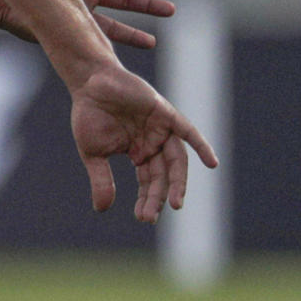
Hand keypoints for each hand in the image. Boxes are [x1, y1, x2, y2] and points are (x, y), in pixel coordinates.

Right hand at [69, 65, 218, 223]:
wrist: (88, 82)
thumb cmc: (89, 114)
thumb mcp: (93, 154)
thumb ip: (101, 179)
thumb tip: (103, 210)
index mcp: (139, 152)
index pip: (150, 181)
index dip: (148, 200)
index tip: (143, 218)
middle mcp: (154, 142)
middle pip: (164, 174)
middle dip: (158, 196)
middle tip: (151, 217)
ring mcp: (161, 127)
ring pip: (176, 159)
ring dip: (178, 181)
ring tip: (174, 203)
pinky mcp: (164, 112)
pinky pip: (188, 131)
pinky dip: (201, 145)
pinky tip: (212, 163)